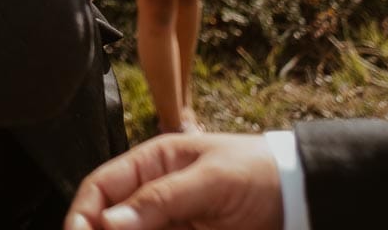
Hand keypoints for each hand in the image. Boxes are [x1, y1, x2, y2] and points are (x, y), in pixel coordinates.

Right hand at [67, 133, 282, 229]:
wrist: (304, 197)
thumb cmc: (259, 173)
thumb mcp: (212, 179)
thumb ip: (162, 198)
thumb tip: (109, 222)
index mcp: (152, 164)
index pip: (101, 187)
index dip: (83, 214)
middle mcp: (153, 195)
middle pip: (110, 222)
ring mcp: (169, 223)